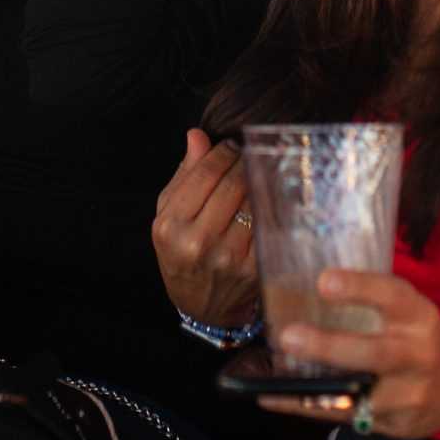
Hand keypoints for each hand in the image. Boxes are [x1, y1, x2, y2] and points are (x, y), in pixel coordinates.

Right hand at [153, 129, 258, 326]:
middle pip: (233, 182)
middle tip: (247, 154)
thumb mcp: (169, 214)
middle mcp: (199, 242)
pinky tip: (268, 194)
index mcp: (172, 226)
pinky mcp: (254, 267)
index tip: (230, 145)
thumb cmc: (181, 252)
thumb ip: (184, 174)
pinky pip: (268, 221)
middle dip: (244, 161)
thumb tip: (197, 135)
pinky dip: (271, 202)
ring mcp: (229, 257)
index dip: (223, 152)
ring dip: (259, 179)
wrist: (202, 305)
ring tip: (257, 171)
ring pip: (254, 198)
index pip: (205, 172)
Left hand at [259, 270, 439, 439]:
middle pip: (376, 353)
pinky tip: (277, 398)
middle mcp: (419, 356)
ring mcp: (410, 396)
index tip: (323, 281)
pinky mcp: (396, 424)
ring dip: (317, 389)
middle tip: (289, 336)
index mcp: (420, 317)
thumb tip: (305, 286)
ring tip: (275, 380)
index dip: (359, 287)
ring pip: (362, 395)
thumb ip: (370, 301)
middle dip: (330, 347)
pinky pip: (347, 418)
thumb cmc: (419, 338)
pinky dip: (310, 408)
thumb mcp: (408, 311)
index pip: (392, 296)